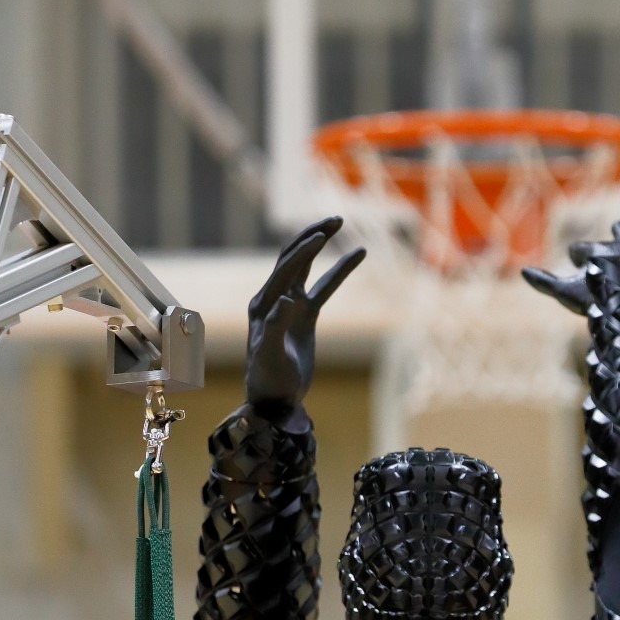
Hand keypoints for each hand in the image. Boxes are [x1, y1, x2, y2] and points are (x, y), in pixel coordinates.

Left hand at [245, 218, 364, 412]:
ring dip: (322, 244)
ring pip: (307, 266)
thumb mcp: (270, 356)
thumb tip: (287, 299)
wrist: (275, 400)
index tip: (322, 236)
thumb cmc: (268, 380)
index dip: (303, 251)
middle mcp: (273, 299)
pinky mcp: (304, 315)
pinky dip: (339, 271)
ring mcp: (289, 306)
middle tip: (336, 219)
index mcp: (262, 304)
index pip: (285, 269)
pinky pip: (324, 287)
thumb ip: (275, 327)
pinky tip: (357, 254)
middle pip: (293, 258)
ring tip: (340, 221)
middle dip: (312, 236)